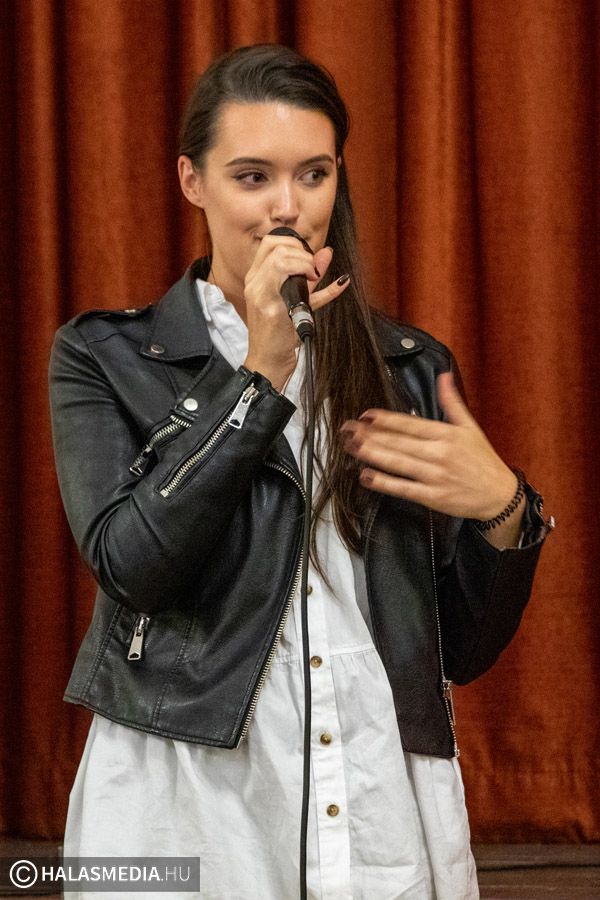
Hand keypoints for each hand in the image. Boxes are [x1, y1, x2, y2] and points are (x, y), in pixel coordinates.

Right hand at [243, 235, 349, 389]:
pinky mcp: (274, 314)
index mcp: (256, 278)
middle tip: (314, 271)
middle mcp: (255, 285)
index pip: (270, 243)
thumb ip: (309, 275)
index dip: (293, 243)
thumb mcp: (293, 298)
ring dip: (306, 265)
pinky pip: (300, 293)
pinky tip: (341, 285)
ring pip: (281, 262)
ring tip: (315, 278)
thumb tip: (326, 252)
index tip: (308, 259)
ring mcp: (262, 298)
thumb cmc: (277, 333)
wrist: (267, 363)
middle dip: (303, 253)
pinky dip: (328, 290)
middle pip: (277, 248)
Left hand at [340, 371, 518, 520]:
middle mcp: (439, 454)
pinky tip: (366, 476)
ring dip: (372, 454)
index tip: (365, 415)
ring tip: (351, 447)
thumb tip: (443, 375)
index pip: (410, 424)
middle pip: (398, 442)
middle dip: (370, 435)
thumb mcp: (471, 427)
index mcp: (446, 435)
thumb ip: (452, 402)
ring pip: (397, 463)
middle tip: (346, 430)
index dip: (385, 420)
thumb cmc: (483, 460)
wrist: (499, 495)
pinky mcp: (433, 497)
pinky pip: (403, 488)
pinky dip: (384, 483)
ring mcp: (435, 476)